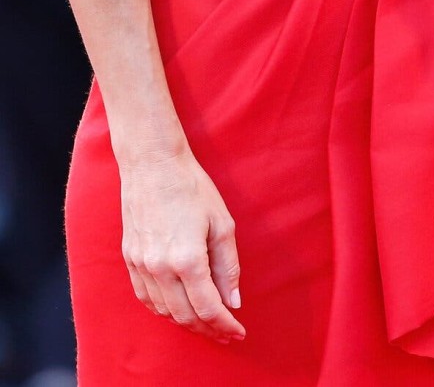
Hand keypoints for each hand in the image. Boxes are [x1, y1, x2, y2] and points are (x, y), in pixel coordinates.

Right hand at [121, 148, 243, 341]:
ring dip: (186, 321)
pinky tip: (178, 306)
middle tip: (225, 332)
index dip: (225, 325)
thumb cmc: (192, 187)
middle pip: (185, 316)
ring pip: (164, 311)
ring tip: (206, 321)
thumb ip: (228, 266)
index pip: (208, 307)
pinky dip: (164, 309)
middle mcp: (160, 268)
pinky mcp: (130, 259)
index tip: (238, 333)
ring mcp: (141, 265)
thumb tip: (233, 301)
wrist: (153, 165)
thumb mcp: (221, 222)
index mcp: (187, 259)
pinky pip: (146, 298)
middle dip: (208, 329)